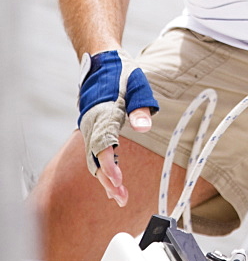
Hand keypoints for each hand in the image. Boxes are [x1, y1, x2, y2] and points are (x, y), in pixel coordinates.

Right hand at [77, 50, 158, 202]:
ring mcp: (90, 127)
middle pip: (95, 158)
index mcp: (103, 114)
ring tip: (119, 197)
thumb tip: (144, 128)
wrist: (101, 61)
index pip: (103, 146)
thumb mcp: (137, 84)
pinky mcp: (93, 129)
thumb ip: (141, 106)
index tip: (118, 182)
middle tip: (121, 199)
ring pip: (93, 158)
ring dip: (105, 178)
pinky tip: (112, 181)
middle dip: (107, 180)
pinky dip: (102, 168)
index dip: (109, 166)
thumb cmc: (122, 73)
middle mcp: (92, 124)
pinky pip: (94, 153)